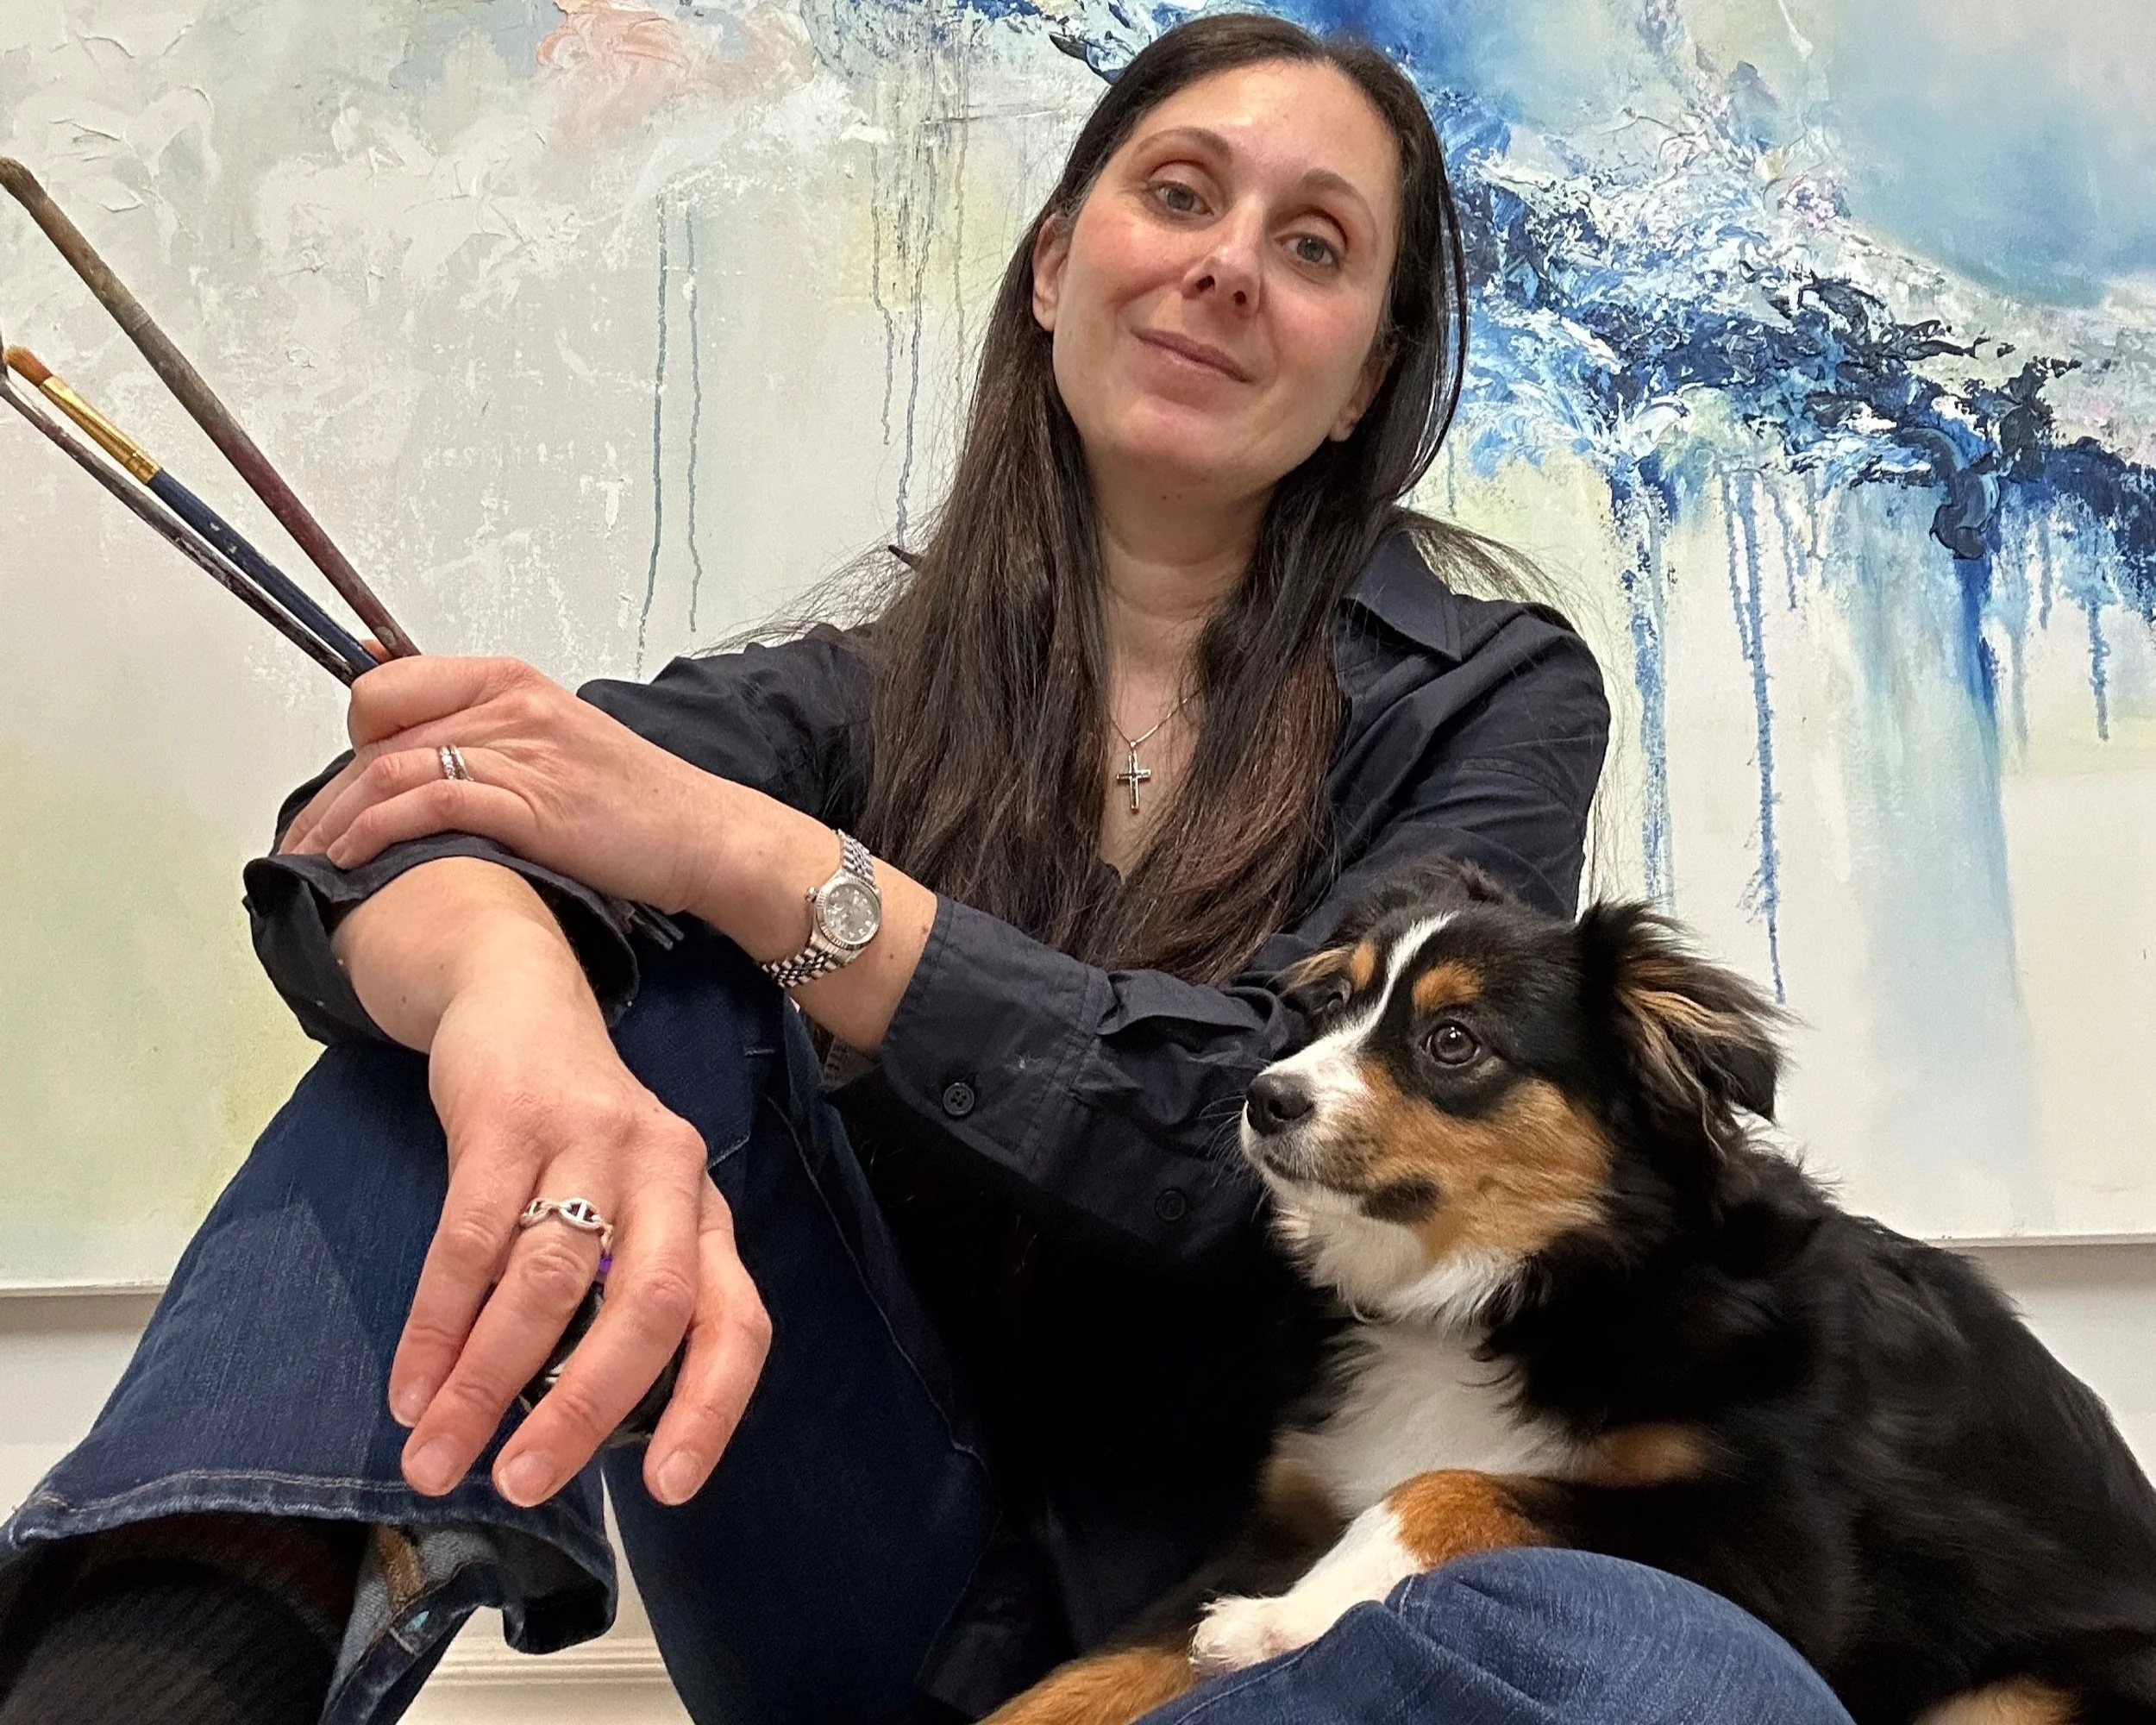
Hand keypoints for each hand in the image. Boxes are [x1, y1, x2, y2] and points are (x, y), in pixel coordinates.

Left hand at [279, 655, 719, 913]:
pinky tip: (354, 860)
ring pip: (393, 769)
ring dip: (338, 821)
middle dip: (327, 796)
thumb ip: (491, 740)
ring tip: (313, 862)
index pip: (388, 688)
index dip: (352, 738)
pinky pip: (431, 804)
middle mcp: (508, 705)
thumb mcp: (556, 747)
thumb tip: (422, 757)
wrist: (703, 835)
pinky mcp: (531, 804)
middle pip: (379, 737)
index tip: (338, 789)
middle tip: (299, 844)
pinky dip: (380, 832)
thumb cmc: (635, 803)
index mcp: (510, 681)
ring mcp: (520, 752)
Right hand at [392, 963, 770, 1507]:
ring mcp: (592, 1140)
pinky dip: (437, 1322)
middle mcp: (667, 1173)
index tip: (670, 1491)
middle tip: (522, 1484)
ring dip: (488, 1381)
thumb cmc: (574, 1138)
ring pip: (549, 1280)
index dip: (713, 1406)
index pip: (737, 1318)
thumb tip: (574, 1435)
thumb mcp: (624, 1208)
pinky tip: (411, 1386)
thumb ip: (615, 1300)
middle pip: (649, 1304)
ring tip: (438, 1454)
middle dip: (585, 1407)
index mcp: (702, 1211)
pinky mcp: (511, 1119)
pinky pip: (472, 1239)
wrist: (517, 1000)